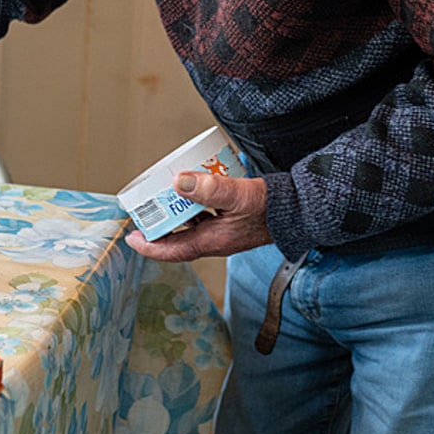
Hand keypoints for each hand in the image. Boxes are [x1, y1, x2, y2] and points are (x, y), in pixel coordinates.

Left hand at [125, 170, 270, 261]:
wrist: (301, 210)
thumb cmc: (273, 208)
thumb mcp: (238, 196)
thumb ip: (210, 189)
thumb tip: (177, 182)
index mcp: (213, 241)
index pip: (173, 250)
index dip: (149, 247)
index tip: (132, 237)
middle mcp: (217, 240)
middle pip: (178, 237)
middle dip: (159, 225)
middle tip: (145, 209)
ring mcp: (225, 231)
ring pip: (191, 225)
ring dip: (176, 213)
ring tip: (164, 195)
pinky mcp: (234, 221)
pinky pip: (206, 216)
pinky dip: (195, 205)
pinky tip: (195, 189)